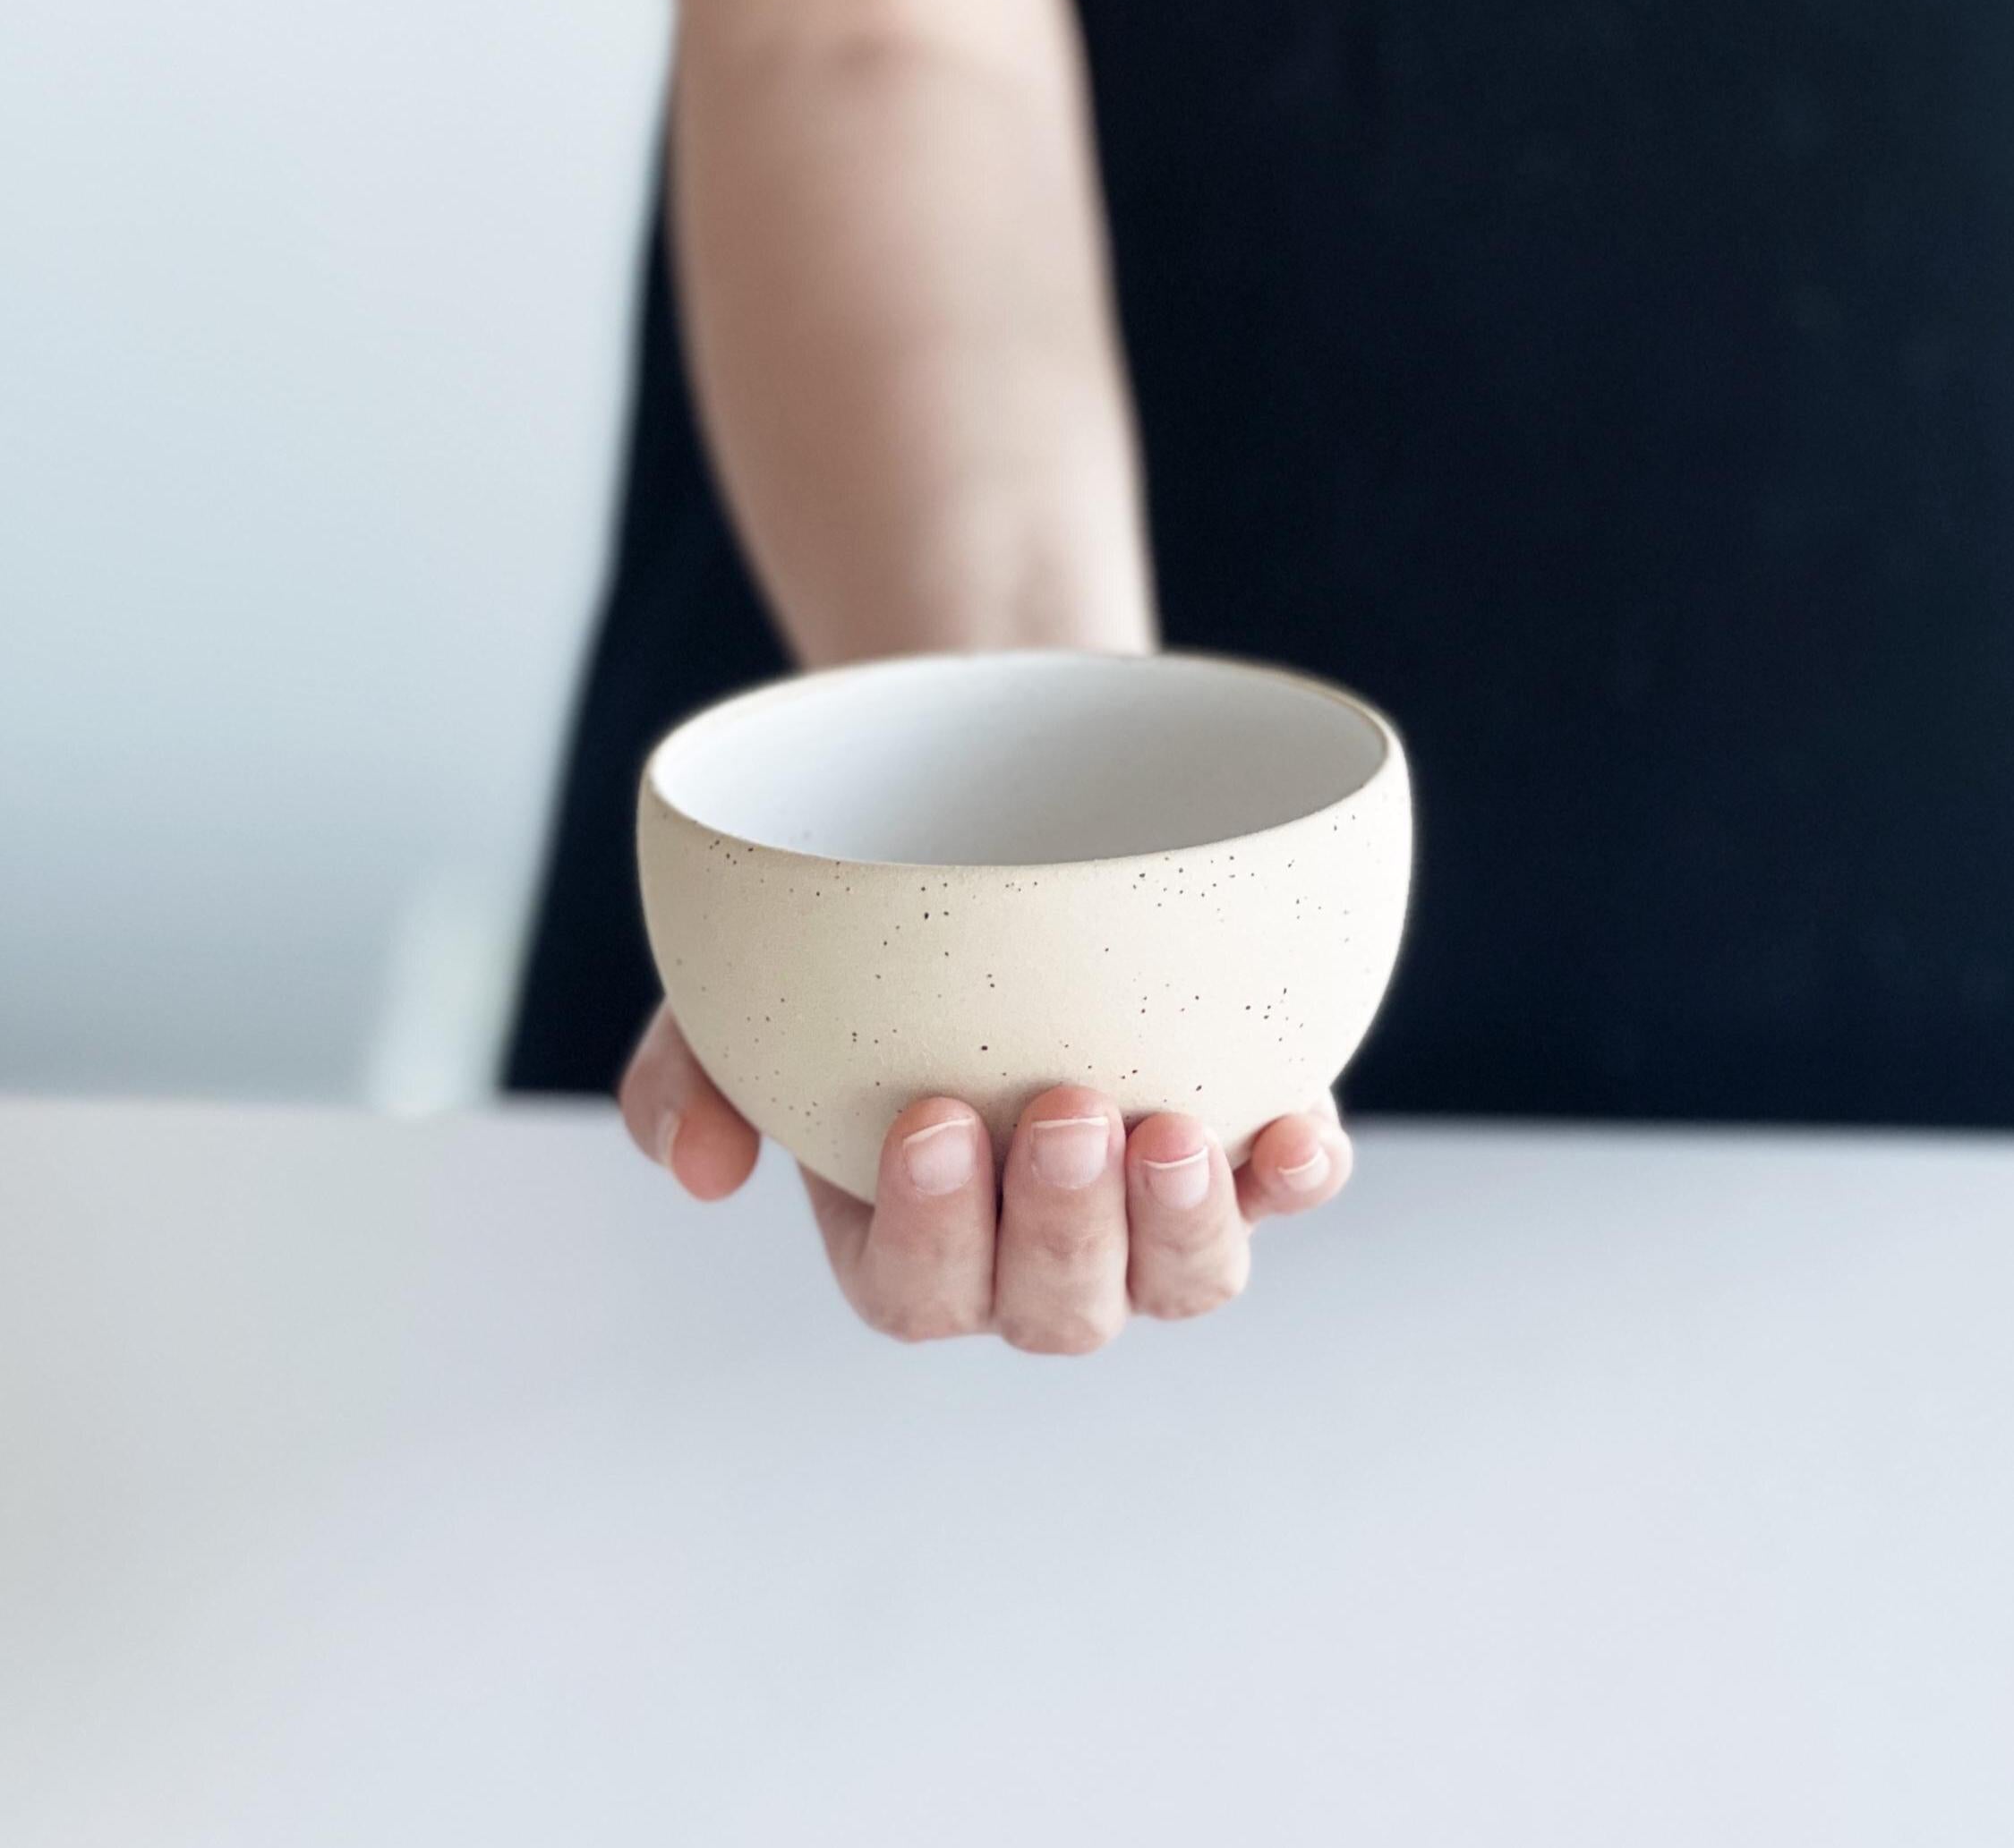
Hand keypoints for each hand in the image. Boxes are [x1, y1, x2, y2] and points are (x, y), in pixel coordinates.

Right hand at [619, 1002, 1351, 1353]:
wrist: (975, 832)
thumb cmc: (848, 945)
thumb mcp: (742, 998)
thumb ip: (694, 1075)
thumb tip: (698, 1170)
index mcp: (913, 1234)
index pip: (916, 1291)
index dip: (930, 1235)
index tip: (930, 1119)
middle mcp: (1036, 1245)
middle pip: (1060, 1309)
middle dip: (1063, 1230)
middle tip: (1060, 1109)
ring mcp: (1144, 1201)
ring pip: (1183, 1280)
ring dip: (1180, 1227)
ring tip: (1170, 1131)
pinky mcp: (1238, 1137)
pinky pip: (1283, 1189)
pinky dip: (1298, 1176)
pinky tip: (1300, 1134)